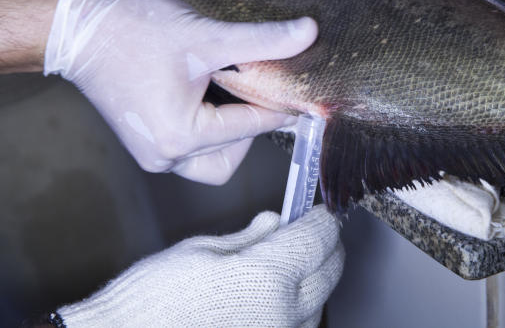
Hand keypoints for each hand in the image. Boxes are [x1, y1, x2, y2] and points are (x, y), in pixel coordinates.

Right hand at [44, 0, 316, 183]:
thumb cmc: (135, 31)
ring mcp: (155, 156)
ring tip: (231, 91)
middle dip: (253, 120)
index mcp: (181, 137)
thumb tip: (309, 34)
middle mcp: (167, 157)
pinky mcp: (148, 146)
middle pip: (236, 150)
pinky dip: (212, 130)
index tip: (300, 89)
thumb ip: (263, 40)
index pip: (253, 128)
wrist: (79, 30)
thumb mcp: (207, 35)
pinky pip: (194, 152)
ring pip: (217, 159)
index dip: (280, 105)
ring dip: (232, 132)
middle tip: (257, 86)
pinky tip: (213, 97)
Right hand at [57, 205, 343, 327]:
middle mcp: (282, 313)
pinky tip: (281, 303)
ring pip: (319, 307)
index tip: (320, 214)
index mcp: (267, 276)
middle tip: (318, 235)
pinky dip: (299, 313)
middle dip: (329, 248)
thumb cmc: (151, 299)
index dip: (323, 221)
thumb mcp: (200, 251)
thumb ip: (248, 238)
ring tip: (300, 267)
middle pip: (329, 273)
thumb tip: (275, 222)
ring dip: (316, 283)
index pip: (317, 239)